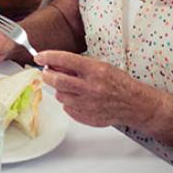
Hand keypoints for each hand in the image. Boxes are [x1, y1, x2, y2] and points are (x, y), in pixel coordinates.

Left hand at [35, 51, 157, 127]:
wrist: (134, 104)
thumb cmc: (118, 83)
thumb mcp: (101, 66)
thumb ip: (78, 65)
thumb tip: (54, 63)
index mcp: (96, 71)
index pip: (65, 60)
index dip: (48, 57)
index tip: (39, 56)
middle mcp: (91, 87)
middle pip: (57, 80)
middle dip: (47, 75)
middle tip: (46, 72)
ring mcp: (88, 104)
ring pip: (60, 95)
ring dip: (60, 89)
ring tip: (70, 86)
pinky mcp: (86, 116)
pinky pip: (67, 108)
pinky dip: (68, 101)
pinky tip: (79, 98)